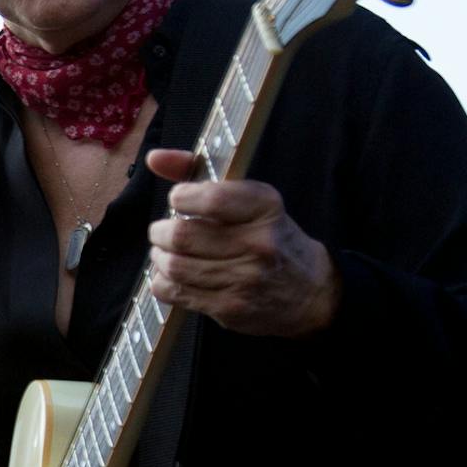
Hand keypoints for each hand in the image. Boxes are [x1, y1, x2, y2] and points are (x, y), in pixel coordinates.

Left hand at [142, 148, 341, 336]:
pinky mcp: (229, 308)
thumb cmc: (272, 239)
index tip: (178, 199)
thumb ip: (199, 173)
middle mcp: (258, 244)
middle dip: (161, 231)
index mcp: (265, 208)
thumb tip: (155, 158)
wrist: (311, 293)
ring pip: (174, 266)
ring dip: (160, 257)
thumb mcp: (251, 200)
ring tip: (166, 252)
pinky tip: (174, 275)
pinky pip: (174, 293)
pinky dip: (163, 281)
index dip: (182, 197)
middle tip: (163, 230)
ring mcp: (244, 280)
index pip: (212, 199)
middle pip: (183, 235)